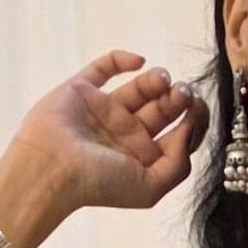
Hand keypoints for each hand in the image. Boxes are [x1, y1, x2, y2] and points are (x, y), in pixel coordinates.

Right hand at [5, 49, 209, 217]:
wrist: (51, 170)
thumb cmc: (99, 184)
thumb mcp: (151, 188)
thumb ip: (178, 164)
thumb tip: (188, 130)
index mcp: (142, 157)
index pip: (178, 134)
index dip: (193, 119)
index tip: (196, 108)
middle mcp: (124, 134)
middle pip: (162, 109)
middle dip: (177, 98)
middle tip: (182, 92)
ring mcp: (103, 110)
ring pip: (139, 88)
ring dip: (156, 80)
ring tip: (162, 79)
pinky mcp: (81, 90)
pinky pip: (103, 68)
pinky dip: (122, 59)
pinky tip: (138, 61)